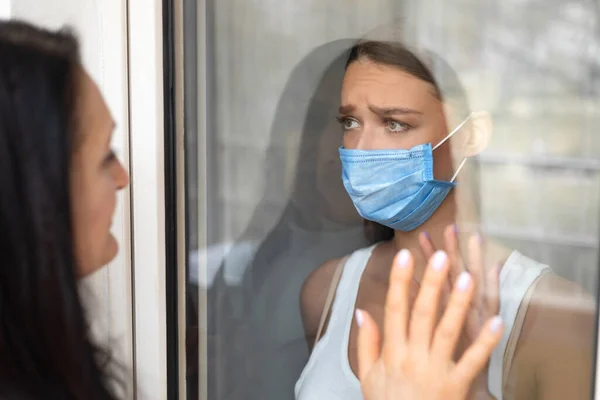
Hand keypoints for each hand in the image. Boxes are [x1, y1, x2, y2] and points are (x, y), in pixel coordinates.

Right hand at [356, 248, 502, 399]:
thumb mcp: (367, 376)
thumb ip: (366, 343)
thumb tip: (362, 312)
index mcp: (392, 352)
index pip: (394, 309)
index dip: (399, 281)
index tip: (404, 255)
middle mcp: (413, 357)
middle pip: (423, 314)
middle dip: (432, 283)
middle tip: (441, 256)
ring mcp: (436, 371)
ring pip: (448, 332)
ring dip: (458, 304)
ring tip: (468, 277)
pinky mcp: (457, 386)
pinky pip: (473, 361)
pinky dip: (486, 342)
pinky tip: (498, 321)